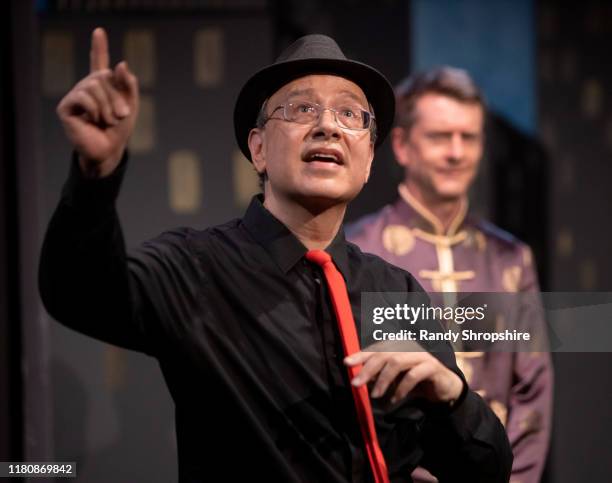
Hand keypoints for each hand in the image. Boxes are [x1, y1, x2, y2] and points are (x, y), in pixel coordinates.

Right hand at [56, 27, 138, 177]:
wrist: (109, 151)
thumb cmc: (119, 130)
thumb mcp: (130, 105)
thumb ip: (128, 84)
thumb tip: (120, 63)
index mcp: (103, 87)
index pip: (99, 62)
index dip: (99, 46)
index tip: (99, 31)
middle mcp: (86, 88)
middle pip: (102, 76)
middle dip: (117, 96)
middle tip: (122, 115)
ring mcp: (75, 96)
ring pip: (93, 85)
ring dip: (108, 105)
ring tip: (110, 120)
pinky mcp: (65, 107)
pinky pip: (82, 96)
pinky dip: (94, 108)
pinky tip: (95, 119)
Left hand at [344, 343, 463, 405]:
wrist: (444, 389)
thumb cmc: (415, 381)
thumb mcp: (393, 378)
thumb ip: (378, 375)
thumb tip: (359, 377)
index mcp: (398, 346)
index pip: (376, 348)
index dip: (361, 354)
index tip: (346, 363)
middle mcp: (408, 346)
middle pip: (384, 353)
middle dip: (368, 368)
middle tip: (356, 383)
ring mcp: (421, 355)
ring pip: (397, 361)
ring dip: (383, 380)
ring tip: (375, 395)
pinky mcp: (432, 366)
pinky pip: (413, 375)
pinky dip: (401, 388)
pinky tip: (395, 398)